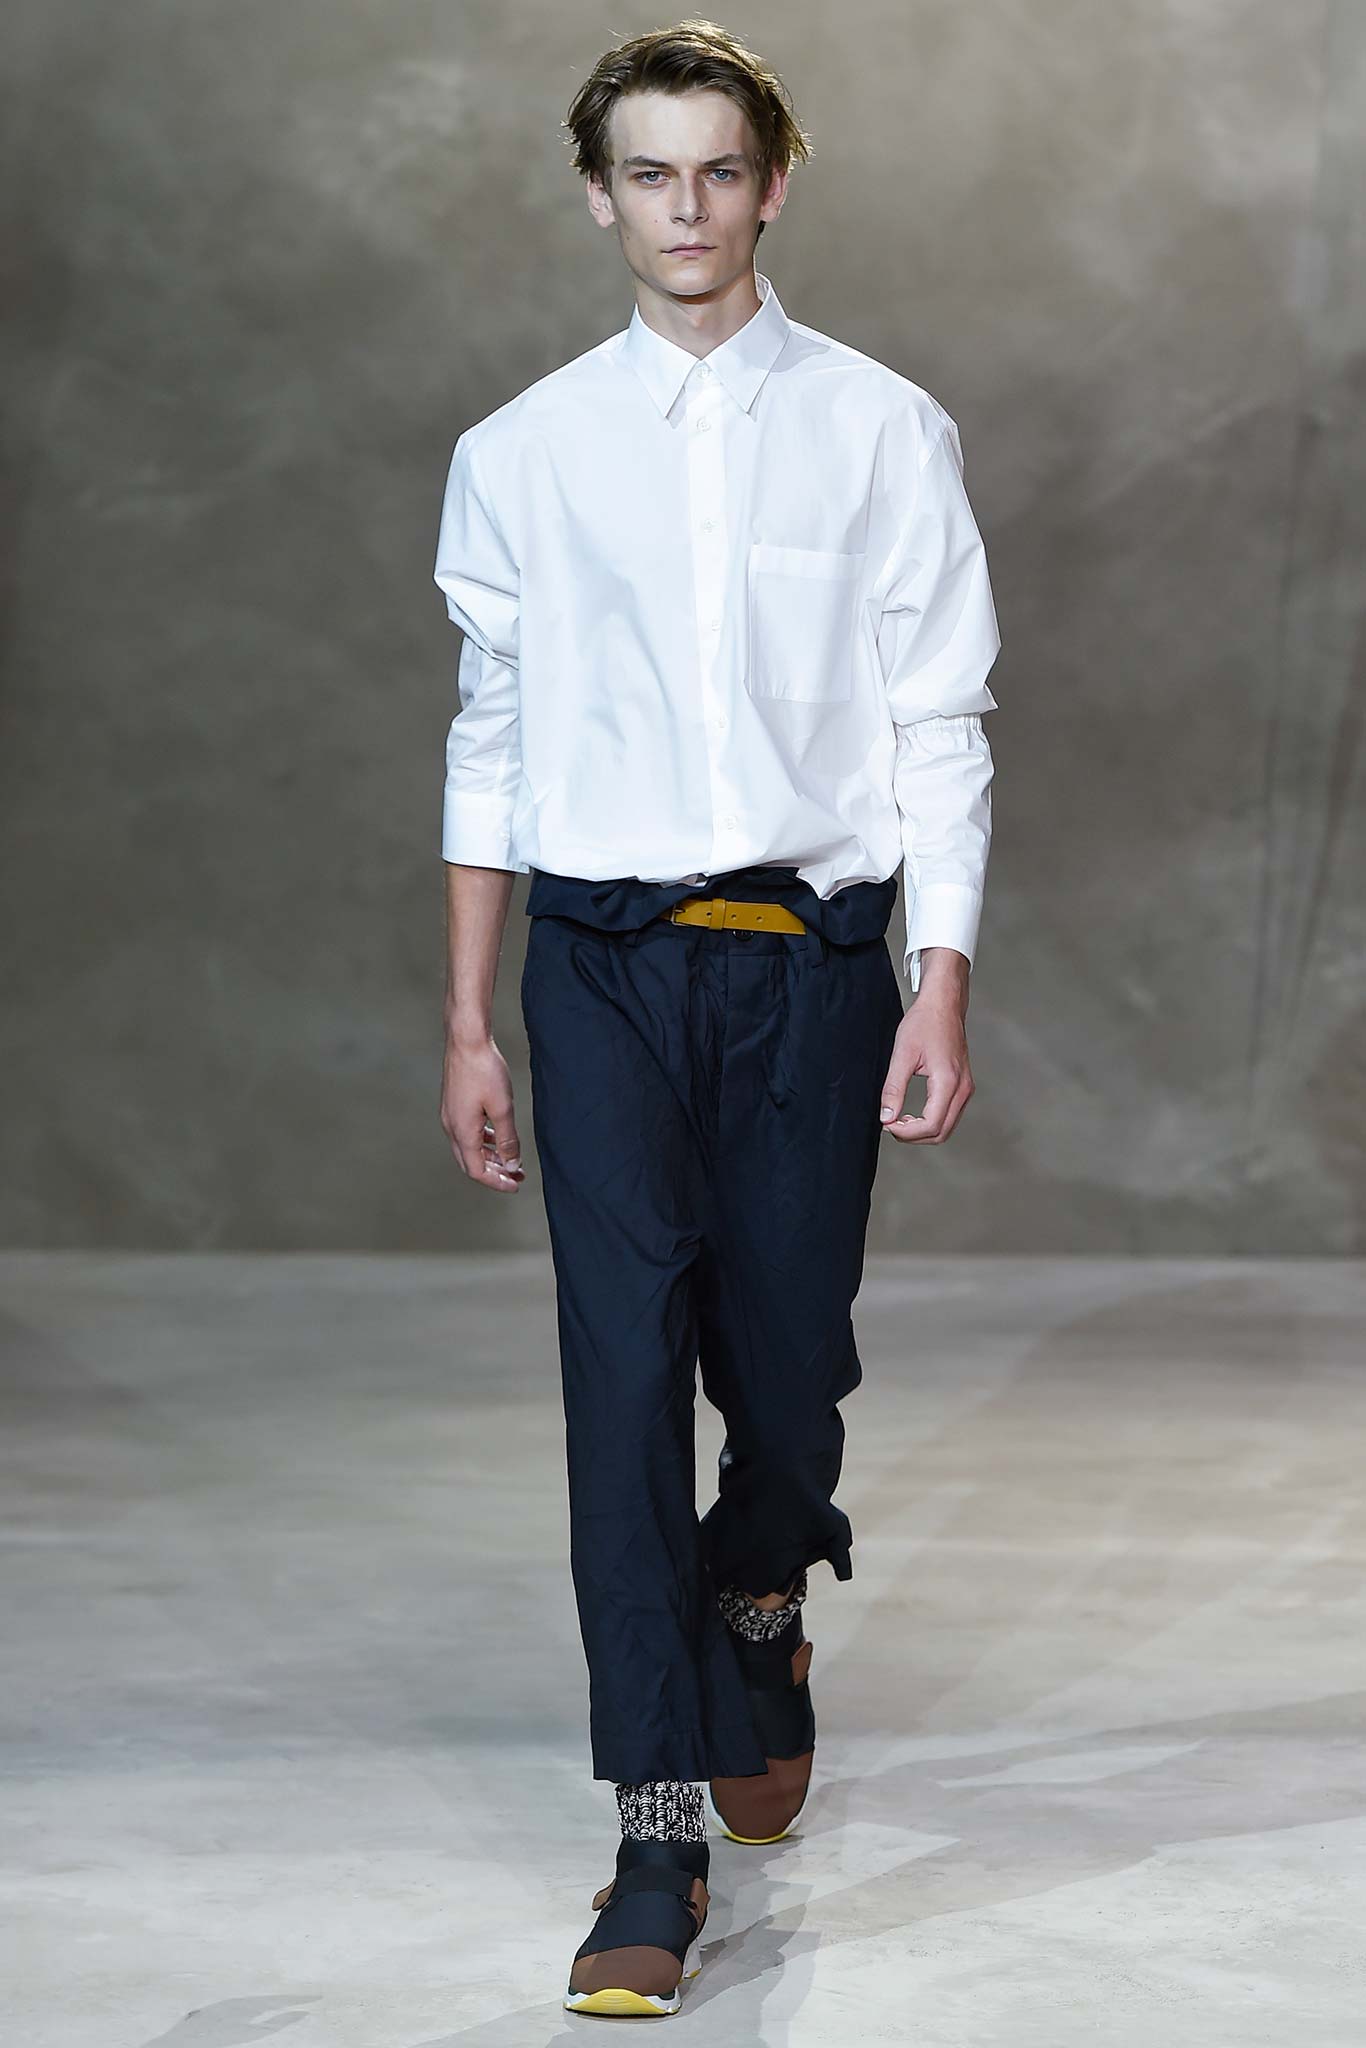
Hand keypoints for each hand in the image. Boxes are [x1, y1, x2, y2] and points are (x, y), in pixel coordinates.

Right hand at [440, 1033, 526, 1191]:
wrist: (466, 1040)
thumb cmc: (484, 1070)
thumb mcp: (503, 1108)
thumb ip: (507, 1139)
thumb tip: (511, 1164)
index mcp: (462, 1132)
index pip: (477, 1171)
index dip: (497, 1181)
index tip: (516, 1184)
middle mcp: (451, 1127)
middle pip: (470, 1162)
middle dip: (494, 1172)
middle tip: (516, 1176)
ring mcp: (450, 1115)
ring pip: (469, 1147)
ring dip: (490, 1156)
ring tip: (511, 1158)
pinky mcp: (453, 1104)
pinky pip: (467, 1132)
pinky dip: (484, 1140)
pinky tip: (498, 1136)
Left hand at [879, 953, 973, 1143]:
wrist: (944, 1005)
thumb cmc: (924, 1023)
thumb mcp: (902, 1054)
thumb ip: (893, 1088)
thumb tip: (886, 1116)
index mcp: (949, 1081)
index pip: (931, 1125)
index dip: (906, 1132)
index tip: (887, 1124)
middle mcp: (962, 1089)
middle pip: (941, 1132)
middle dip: (914, 1136)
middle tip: (890, 1125)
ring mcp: (966, 1088)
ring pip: (947, 1127)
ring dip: (922, 1131)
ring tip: (899, 1120)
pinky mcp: (963, 1086)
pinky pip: (950, 1115)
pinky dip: (931, 1122)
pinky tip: (913, 1114)